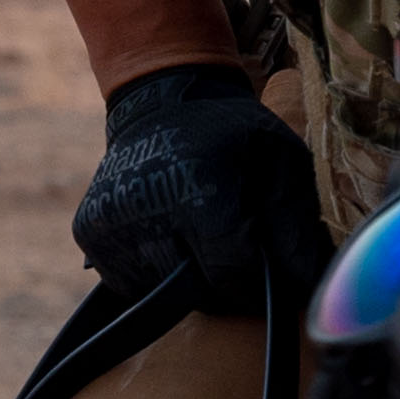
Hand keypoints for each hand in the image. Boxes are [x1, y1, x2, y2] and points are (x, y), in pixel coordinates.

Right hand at [73, 63, 319, 316]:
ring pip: (165, 296)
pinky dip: (157, 275)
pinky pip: (133, 286)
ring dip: (191, 280)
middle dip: (228, 284)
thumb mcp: (281, 160)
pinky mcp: (90, 235)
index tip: (272, 272)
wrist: (160, 103)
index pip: (233, 272)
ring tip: (201, 236)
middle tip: (238, 249)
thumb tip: (309, 286)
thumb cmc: (234, 133)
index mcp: (198, 187)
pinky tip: (169, 236)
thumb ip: (296, 225)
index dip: (260, 284)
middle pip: (200, 291)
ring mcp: (109, 224)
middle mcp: (145, 207)